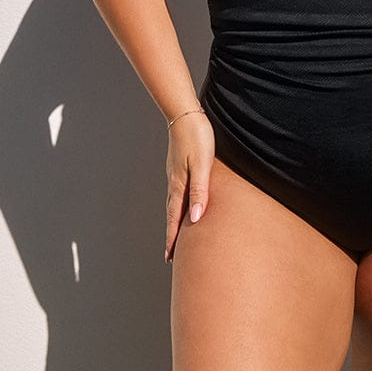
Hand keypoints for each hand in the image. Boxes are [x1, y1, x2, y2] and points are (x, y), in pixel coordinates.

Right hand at [165, 111, 214, 262]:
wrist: (185, 113)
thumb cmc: (197, 137)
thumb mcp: (202, 165)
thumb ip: (200, 191)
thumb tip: (194, 219)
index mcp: (179, 184)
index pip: (174, 218)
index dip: (173, 238)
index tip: (169, 257)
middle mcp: (174, 181)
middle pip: (171, 214)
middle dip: (171, 234)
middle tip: (170, 254)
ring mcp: (175, 173)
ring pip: (174, 203)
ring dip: (174, 220)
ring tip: (176, 233)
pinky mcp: (179, 165)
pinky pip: (178, 192)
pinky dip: (178, 205)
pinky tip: (183, 203)